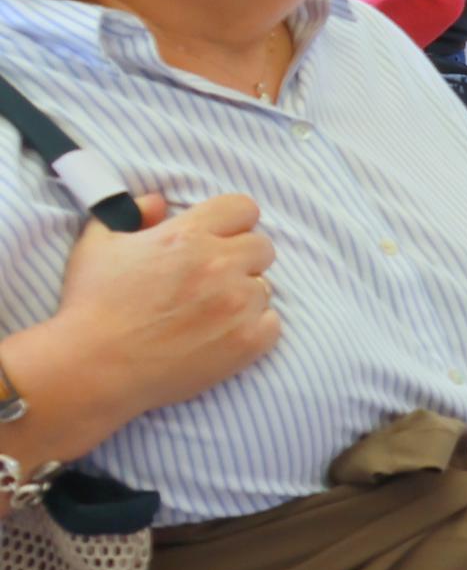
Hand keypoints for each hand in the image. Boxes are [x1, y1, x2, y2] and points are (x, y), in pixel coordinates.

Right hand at [66, 189, 280, 397]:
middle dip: (240, 260)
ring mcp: (237, 303)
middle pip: (261, 247)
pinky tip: (221, 336)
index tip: (218, 240)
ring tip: (206, 315)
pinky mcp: (248, 340)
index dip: (231, 223)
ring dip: (243, 297)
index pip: (243, 208)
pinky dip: (254, 329)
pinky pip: (273, 323)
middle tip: (210, 282)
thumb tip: (160, 202)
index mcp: (188, 235)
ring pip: (265, 287)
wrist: (92, 368)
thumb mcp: (98, 245)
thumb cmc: (90, 305)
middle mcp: (219, 263)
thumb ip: (132, 214)